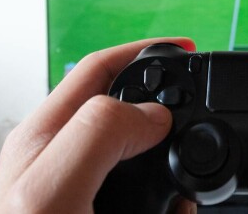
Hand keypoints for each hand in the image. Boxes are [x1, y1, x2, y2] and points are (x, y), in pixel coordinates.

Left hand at [0, 37, 196, 213]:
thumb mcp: (51, 188)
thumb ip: (99, 135)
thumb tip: (152, 114)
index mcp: (47, 132)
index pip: (100, 68)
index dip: (145, 52)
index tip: (188, 50)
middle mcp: (64, 154)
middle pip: (125, 106)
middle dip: (167, 106)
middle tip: (199, 117)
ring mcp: (83, 187)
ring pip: (140, 154)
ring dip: (173, 161)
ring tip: (191, 185)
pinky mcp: (100, 209)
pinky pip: (146, 196)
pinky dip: (171, 200)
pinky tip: (179, 212)